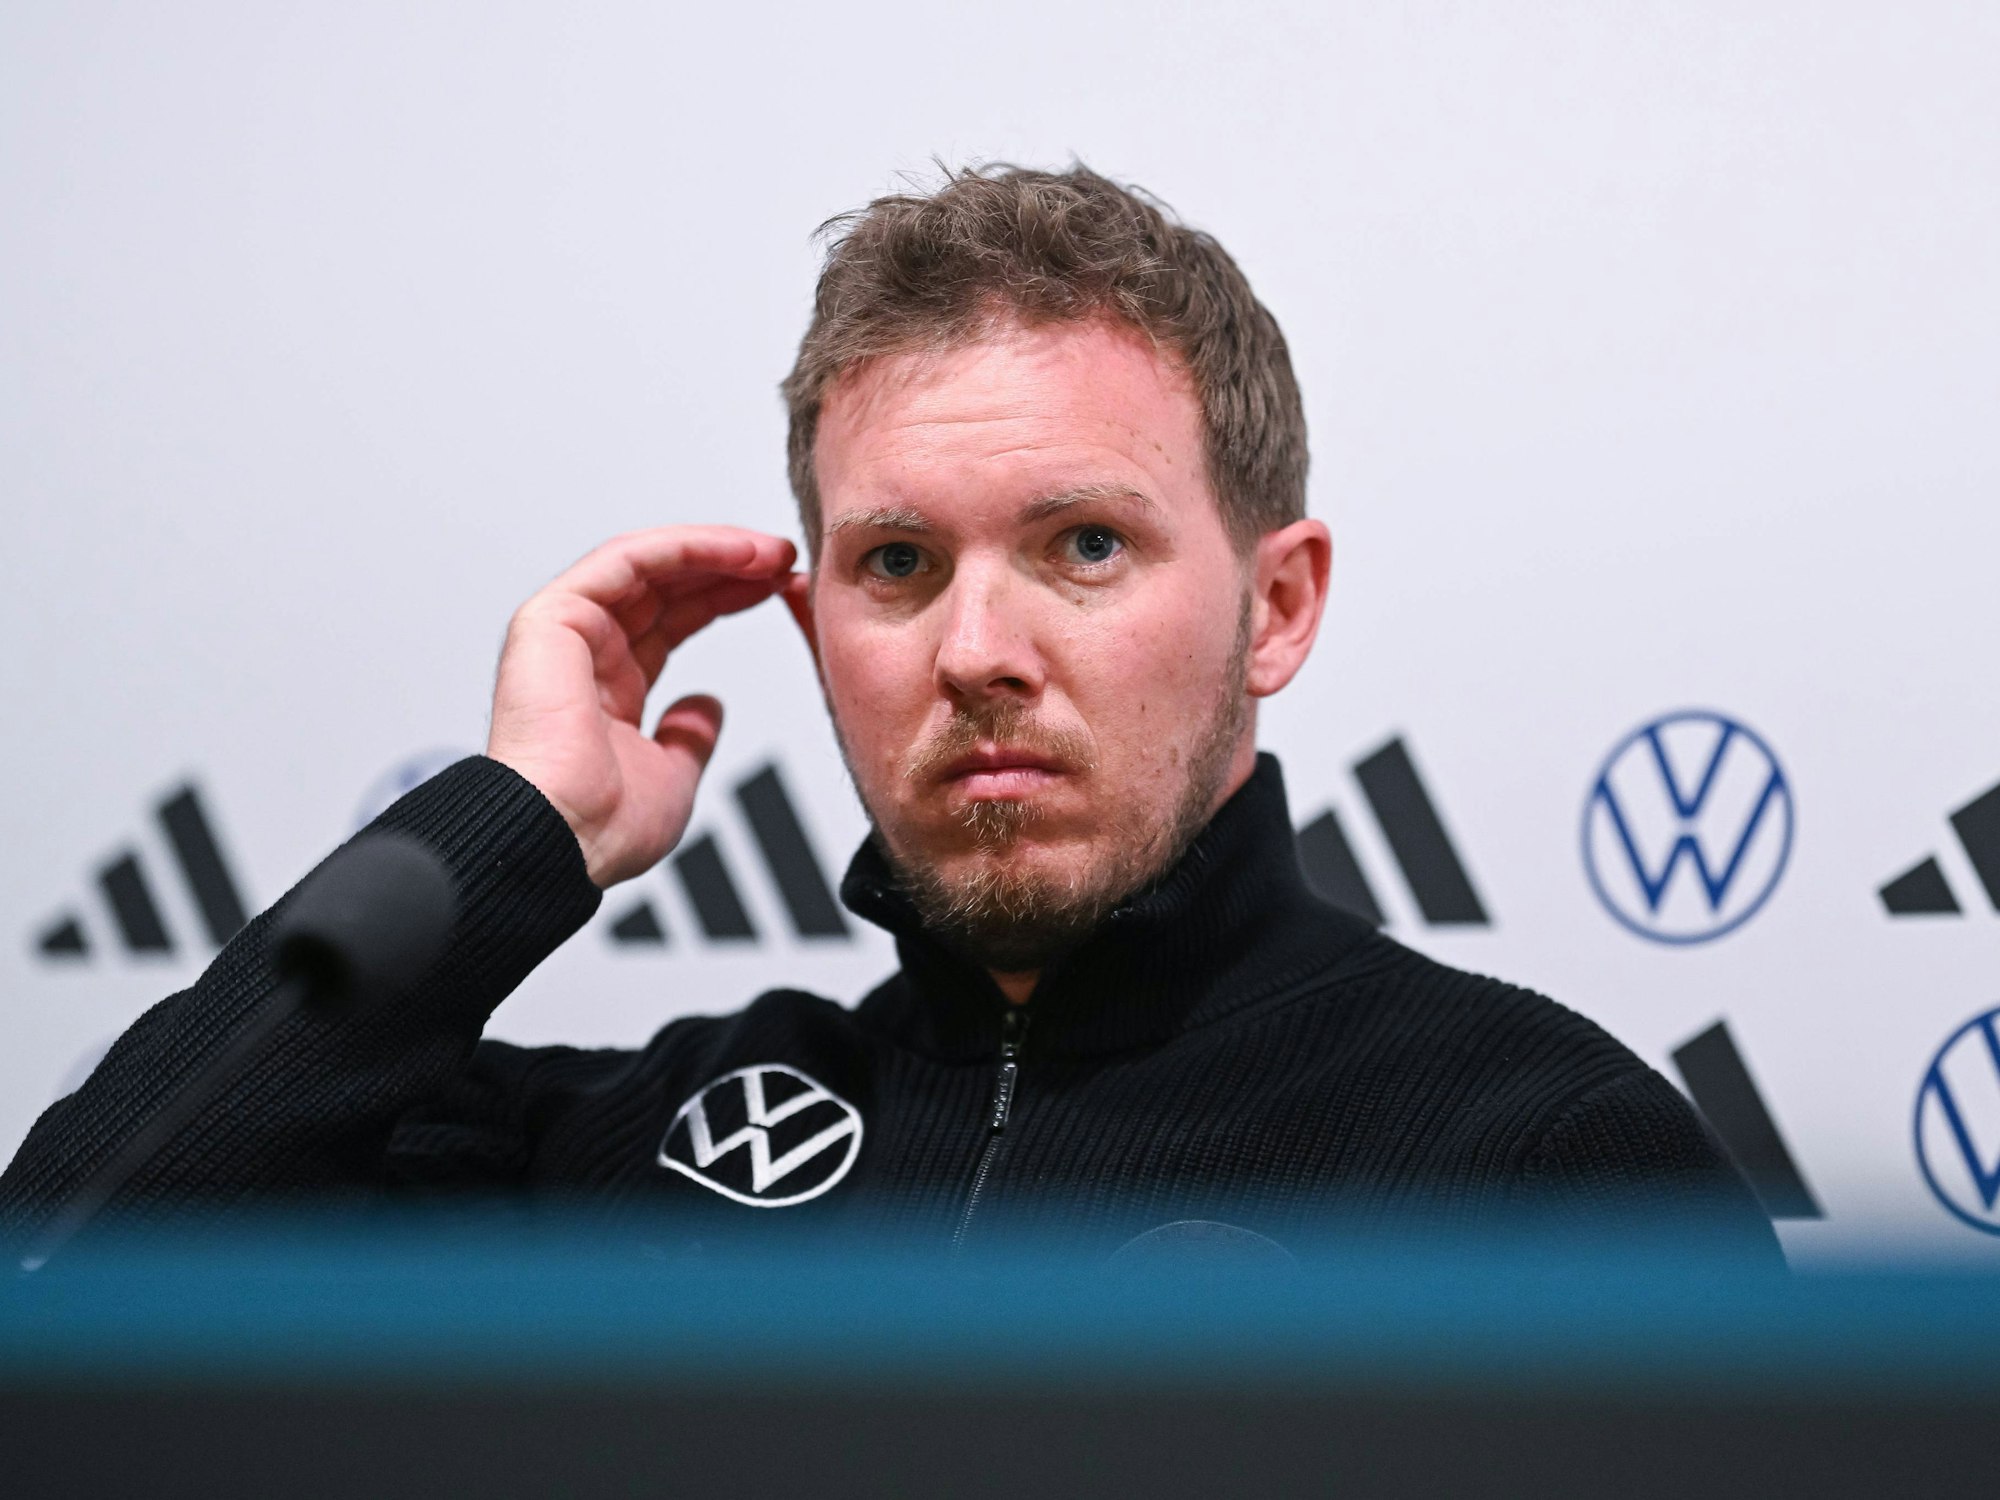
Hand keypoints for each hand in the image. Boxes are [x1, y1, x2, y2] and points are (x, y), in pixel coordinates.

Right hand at [485, 527, 798, 886]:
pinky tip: (737, 551)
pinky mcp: (554, 616)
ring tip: (772, 553)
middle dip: (728, 568)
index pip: (671, 623)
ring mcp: (565, 630)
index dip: (725, 599)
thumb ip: (689, 737)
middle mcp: (583, 654)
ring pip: (648, 564)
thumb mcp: (672, 777)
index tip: (780, 589)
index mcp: (607, 691)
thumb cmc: (602, 826)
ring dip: (715, 551)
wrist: (564, 840)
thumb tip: (705, 708)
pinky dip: (686, 548)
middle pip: (663, 587)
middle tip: (785, 559)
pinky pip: (628, 561)